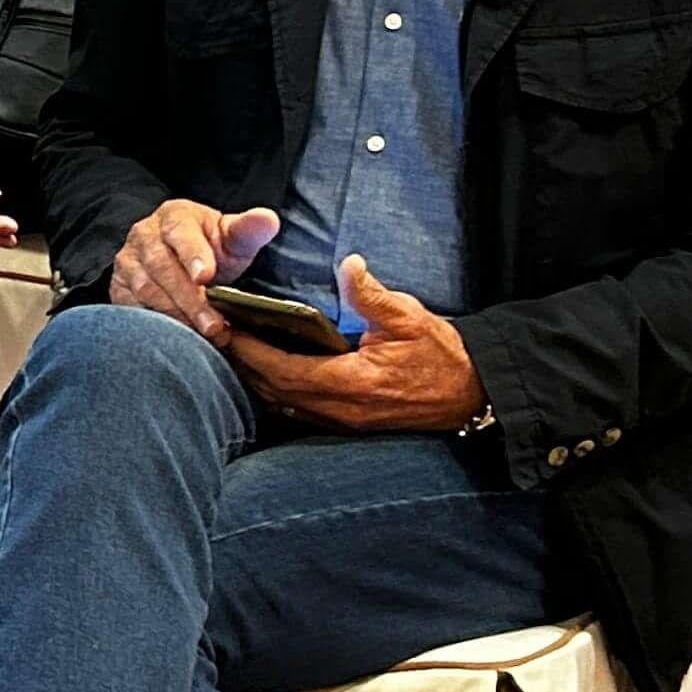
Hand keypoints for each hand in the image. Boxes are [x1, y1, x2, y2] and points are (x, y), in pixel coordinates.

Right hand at [108, 198, 274, 342]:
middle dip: (190, 300)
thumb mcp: (231, 237)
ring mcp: (127, 261)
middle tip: (214, 326)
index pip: (181, 233)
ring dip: (176, 315)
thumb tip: (268, 219)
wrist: (176, 257)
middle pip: (162, 267)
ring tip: (203, 336)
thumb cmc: (210, 248)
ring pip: (146, 290)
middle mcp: (144, 235)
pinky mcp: (118, 287)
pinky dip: (155, 324)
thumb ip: (249, 230)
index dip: (193, 255)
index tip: (207, 277)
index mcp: (175, 216)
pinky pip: (132, 307)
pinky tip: (178, 338)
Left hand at [226, 252, 484, 432]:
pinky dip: (278, 394)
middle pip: (275, 392)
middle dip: (244, 366)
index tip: (227, 330)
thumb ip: (372, 294)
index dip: (251, 352)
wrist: (473, 392)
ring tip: (235, 353)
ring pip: (284, 406)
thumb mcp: (409, 317)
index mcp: (353, 382)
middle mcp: (343, 409)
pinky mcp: (349, 426)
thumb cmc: (441, 353)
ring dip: (257, 382)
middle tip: (218, 337)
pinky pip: (301, 413)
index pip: (285, 370)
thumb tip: (348, 265)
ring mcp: (345, 422)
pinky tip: (267, 374)